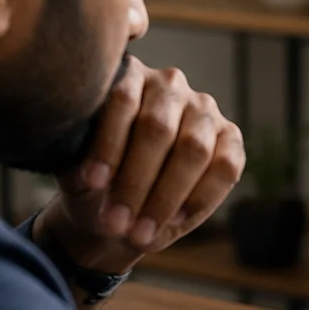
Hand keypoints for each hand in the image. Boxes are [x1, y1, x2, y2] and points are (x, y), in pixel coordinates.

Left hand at [38, 57, 244, 274]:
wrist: (122, 211)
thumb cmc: (96, 185)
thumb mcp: (78, 174)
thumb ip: (78, 164)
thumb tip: (84, 170)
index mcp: (128, 76)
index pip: (122, 100)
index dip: (108, 145)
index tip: (92, 184)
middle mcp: (169, 85)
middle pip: (158, 128)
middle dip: (135, 181)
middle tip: (115, 222)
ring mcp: (204, 110)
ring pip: (193, 149)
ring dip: (165, 197)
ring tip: (140, 233)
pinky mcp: (230, 139)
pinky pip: (225, 168)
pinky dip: (199, 198)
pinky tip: (173, 221)